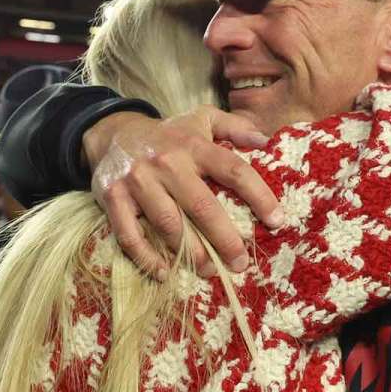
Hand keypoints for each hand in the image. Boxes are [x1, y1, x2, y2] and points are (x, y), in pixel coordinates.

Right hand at [84, 106, 283, 279]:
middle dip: (225, 239)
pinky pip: (130, 235)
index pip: (233, 170)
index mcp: (193, 145)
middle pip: (202, 206)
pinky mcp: (113, 199)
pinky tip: (165, 272)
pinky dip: (146, 258)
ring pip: (168, 224)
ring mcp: (138, 182)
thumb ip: (235, 126)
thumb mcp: (202, 119)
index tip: (277, 221)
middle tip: (240, 263)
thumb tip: (266, 142)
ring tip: (209, 270)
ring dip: (191, 253)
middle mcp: (167, 163)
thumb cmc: (168, 133)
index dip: (259, 196)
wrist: (113, 131)